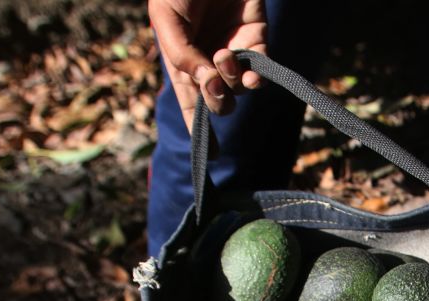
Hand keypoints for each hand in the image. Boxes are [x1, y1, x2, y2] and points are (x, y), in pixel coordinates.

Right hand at [149, 0, 266, 131]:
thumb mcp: (166, 18)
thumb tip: (205, 81)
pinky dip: (257, 78)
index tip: (210, 152)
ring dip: (232, 79)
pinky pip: (262, 69)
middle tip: (211, 82)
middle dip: (216, 101)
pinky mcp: (256, 38)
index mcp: (184, 62)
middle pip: (219, 101)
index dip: (199, 128)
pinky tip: (250, 75)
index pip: (191, 103)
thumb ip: (180, 53)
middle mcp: (209, 62)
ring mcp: (235, 52)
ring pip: (240, 88)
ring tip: (223, 55)